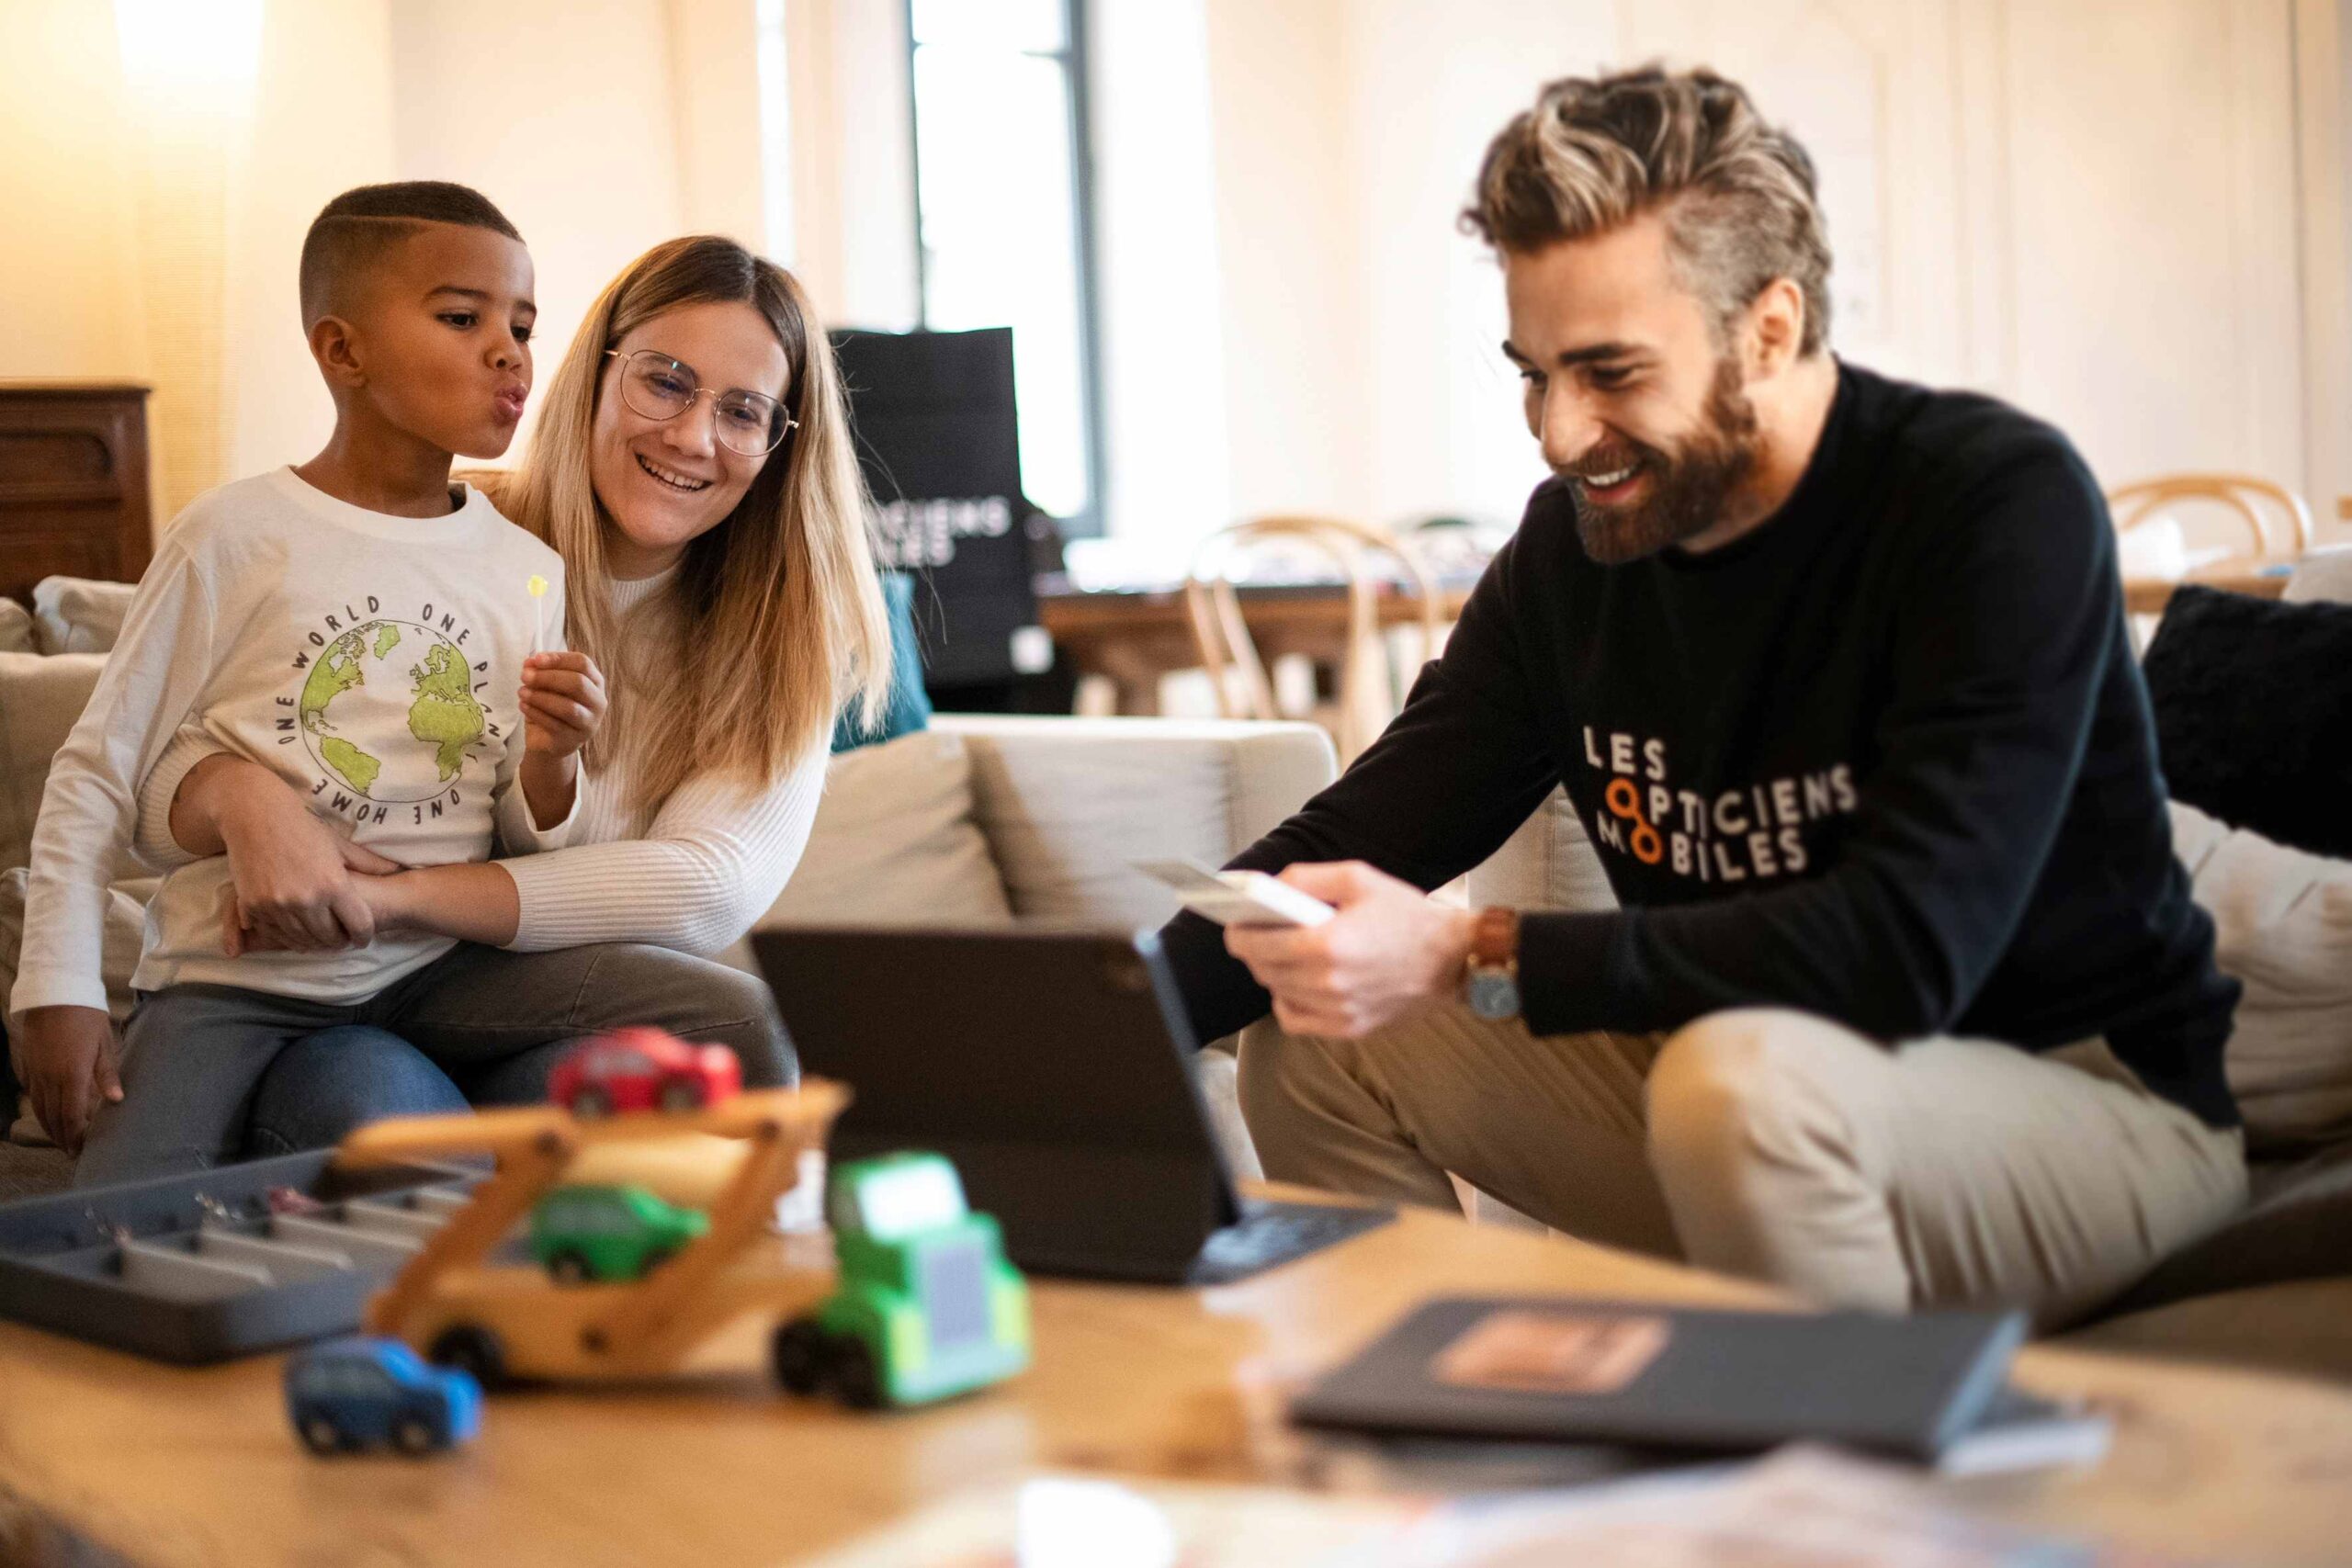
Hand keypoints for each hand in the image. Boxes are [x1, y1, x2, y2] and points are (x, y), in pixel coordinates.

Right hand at [16, 1006, 122, 1153]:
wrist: (54, 994)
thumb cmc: (86, 1016)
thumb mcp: (104, 1043)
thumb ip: (108, 1074)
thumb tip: (116, 1101)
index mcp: (72, 1074)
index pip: (72, 1115)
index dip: (76, 1135)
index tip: (83, 1149)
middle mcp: (50, 1078)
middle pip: (54, 1117)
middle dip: (63, 1137)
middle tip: (73, 1152)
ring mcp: (36, 1072)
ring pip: (40, 1108)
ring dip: (50, 1127)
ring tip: (61, 1141)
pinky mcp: (29, 1066)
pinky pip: (33, 1095)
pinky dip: (41, 1110)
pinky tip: (48, 1116)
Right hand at [218, 834, 402, 956]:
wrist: (254, 815)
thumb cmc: (301, 825)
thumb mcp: (339, 844)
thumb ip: (368, 863)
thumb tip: (395, 869)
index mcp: (333, 884)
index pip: (359, 925)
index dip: (364, 936)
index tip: (363, 938)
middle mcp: (306, 900)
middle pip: (330, 938)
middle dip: (339, 942)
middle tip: (342, 941)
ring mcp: (277, 906)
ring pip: (302, 940)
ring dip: (314, 943)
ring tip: (321, 940)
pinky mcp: (252, 907)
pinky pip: (274, 933)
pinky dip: (287, 937)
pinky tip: (295, 935)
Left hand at [520, 651, 606, 759]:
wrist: (547, 741)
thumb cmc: (550, 706)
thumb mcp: (547, 685)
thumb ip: (541, 671)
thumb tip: (529, 663)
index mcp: (595, 682)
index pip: (583, 663)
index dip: (559, 659)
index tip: (535, 659)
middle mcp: (597, 702)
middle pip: (578, 683)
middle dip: (548, 677)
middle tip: (524, 676)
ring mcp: (588, 723)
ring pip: (568, 707)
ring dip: (540, 697)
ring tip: (521, 692)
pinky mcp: (573, 739)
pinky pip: (555, 725)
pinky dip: (535, 713)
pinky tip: (523, 705)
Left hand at [1222, 861, 1479, 1038]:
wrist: (1454, 958)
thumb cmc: (1407, 915)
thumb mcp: (1358, 878)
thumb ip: (1306, 878)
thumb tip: (1268, 887)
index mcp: (1327, 942)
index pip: (1255, 945)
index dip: (1236, 933)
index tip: (1233, 924)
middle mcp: (1328, 982)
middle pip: (1263, 970)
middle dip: (1253, 950)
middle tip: (1258, 934)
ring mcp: (1338, 1010)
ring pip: (1277, 994)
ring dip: (1273, 973)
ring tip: (1284, 953)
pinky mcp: (1349, 1029)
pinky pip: (1296, 1021)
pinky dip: (1289, 1002)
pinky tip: (1299, 983)